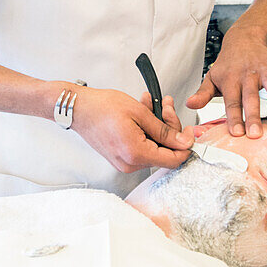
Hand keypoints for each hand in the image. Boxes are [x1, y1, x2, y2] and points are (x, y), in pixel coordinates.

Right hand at [71, 87, 192, 173]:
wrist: (78, 109)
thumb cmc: (102, 107)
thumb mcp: (139, 112)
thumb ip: (164, 130)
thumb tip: (184, 143)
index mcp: (136, 154)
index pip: (173, 160)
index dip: (185, 144)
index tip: (188, 129)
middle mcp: (130, 163)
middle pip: (164, 152)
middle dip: (169, 127)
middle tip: (166, 105)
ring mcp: (124, 162)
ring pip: (154, 147)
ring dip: (157, 125)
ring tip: (151, 103)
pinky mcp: (120, 157)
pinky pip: (142, 145)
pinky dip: (146, 130)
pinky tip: (142, 111)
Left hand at [186, 25, 266, 137]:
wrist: (241, 39)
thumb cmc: (226, 65)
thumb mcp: (211, 78)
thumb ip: (203, 94)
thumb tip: (189, 105)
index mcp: (229, 81)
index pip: (231, 103)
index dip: (234, 118)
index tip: (237, 134)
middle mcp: (246, 75)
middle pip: (250, 97)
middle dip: (253, 116)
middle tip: (256, 134)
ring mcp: (262, 69)